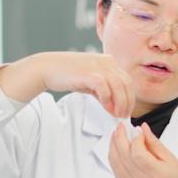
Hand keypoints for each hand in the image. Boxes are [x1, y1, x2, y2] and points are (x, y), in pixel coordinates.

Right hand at [0, 52, 134, 117]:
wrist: (47, 68)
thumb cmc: (69, 75)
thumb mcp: (91, 82)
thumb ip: (104, 92)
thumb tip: (115, 108)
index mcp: (109, 61)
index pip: (127, 81)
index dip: (130, 97)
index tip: (126, 110)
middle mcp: (107, 62)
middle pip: (127, 84)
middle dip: (128, 102)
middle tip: (123, 115)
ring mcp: (99, 66)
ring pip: (119, 87)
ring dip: (121, 103)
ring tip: (117, 114)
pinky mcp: (89, 73)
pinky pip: (105, 88)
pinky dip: (107, 99)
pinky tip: (105, 106)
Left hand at [109, 122, 177, 177]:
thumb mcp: (171, 158)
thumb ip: (154, 143)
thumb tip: (142, 128)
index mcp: (157, 174)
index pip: (138, 152)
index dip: (135, 139)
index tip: (138, 132)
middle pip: (124, 156)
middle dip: (119, 138)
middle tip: (120, 127)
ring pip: (116, 163)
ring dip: (113, 146)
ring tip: (116, 135)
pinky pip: (115, 170)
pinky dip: (114, 158)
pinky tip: (117, 149)